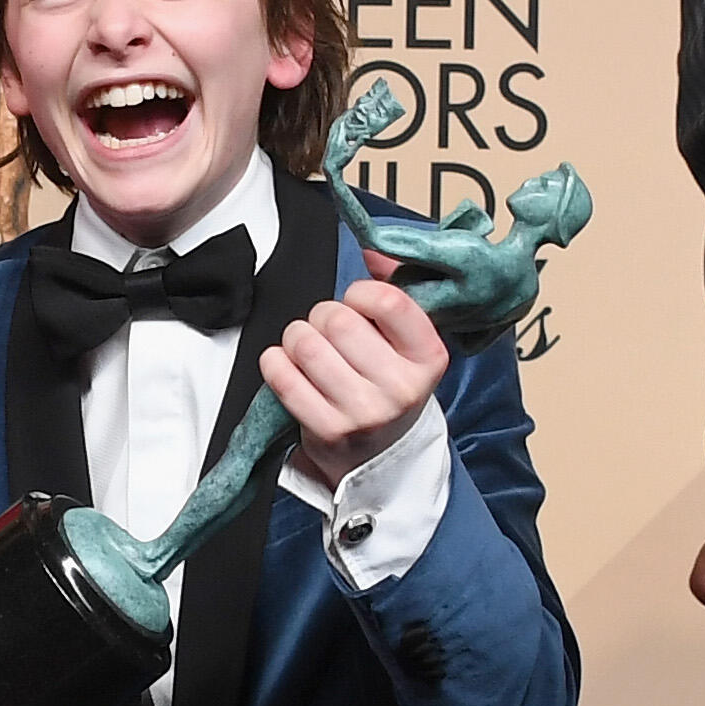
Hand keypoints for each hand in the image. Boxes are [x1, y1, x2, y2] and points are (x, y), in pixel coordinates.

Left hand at [262, 273, 446, 484]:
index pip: (388, 301)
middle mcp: (402, 388)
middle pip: (337, 319)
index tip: (356, 302)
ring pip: (306, 344)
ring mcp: (365, 412)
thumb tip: (372, 250)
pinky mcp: (328, 430)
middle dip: (323, 316)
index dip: (360, 293)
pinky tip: (287, 365)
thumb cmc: (388, 386)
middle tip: (327, 331)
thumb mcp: (407, 343)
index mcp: (428, 357)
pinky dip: (276, 363)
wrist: (381, 455)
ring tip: (308, 348)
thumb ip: (395, 290)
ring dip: (297, 337)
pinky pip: (283, 377)